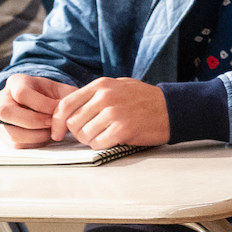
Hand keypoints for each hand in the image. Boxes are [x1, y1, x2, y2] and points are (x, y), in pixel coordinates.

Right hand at [0, 72, 75, 146]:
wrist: (46, 104)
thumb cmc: (54, 96)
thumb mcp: (63, 91)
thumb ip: (67, 100)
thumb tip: (67, 115)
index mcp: (17, 82)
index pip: (21, 93)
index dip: (42, 105)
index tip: (58, 110)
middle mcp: (3, 99)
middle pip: (6, 112)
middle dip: (34, 121)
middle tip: (52, 123)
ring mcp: (0, 118)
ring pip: (12, 132)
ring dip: (37, 135)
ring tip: (51, 130)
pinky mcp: (5, 135)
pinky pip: (17, 144)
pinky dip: (35, 143)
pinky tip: (45, 135)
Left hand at [47, 76, 169, 148]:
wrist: (174, 108)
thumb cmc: (147, 99)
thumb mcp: (119, 86)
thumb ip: (95, 94)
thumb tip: (71, 108)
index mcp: (101, 85)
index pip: (65, 104)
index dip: (56, 121)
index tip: (58, 132)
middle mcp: (105, 97)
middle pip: (73, 122)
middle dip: (77, 133)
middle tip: (89, 135)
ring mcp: (114, 113)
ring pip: (84, 134)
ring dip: (90, 140)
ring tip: (103, 137)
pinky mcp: (124, 129)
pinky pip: (99, 143)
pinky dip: (102, 145)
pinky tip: (112, 141)